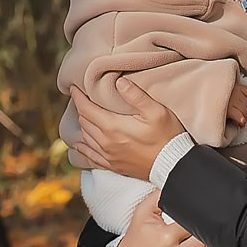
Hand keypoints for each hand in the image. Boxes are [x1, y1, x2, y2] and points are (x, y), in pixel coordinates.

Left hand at [69, 77, 186, 178]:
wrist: (173, 165)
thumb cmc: (167, 136)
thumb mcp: (156, 111)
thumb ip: (136, 95)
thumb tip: (119, 81)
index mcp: (113, 127)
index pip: (86, 109)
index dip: (78, 97)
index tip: (73, 88)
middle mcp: (106, 142)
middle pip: (84, 122)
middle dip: (81, 107)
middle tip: (82, 97)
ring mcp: (108, 155)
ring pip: (85, 137)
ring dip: (82, 124)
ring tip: (84, 113)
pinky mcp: (113, 165)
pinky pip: (90, 156)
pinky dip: (82, 147)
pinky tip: (79, 144)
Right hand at [115, 191, 223, 246]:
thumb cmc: (136, 241)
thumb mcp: (141, 215)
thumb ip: (157, 197)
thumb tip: (172, 184)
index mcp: (165, 236)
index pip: (194, 223)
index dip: (203, 218)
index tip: (206, 214)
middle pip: (205, 241)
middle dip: (210, 233)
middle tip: (213, 228)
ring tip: (213, 244)